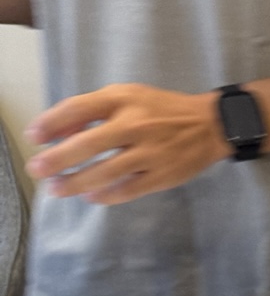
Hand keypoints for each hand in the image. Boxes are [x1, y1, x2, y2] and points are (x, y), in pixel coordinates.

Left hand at [25, 84, 231, 203]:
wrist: (210, 125)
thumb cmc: (162, 110)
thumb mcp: (129, 97)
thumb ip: (96, 111)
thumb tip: (62, 131)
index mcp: (124, 100)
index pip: (80, 108)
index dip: (52, 122)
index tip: (34, 137)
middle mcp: (136, 124)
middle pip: (89, 143)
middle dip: (58, 158)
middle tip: (37, 169)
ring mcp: (150, 152)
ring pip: (107, 171)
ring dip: (77, 182)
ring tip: (57, 189)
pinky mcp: (163, 175)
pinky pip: (129, 189)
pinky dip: (107, 195)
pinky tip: (91, 197)